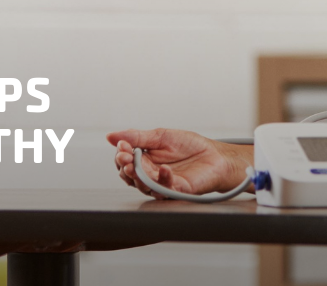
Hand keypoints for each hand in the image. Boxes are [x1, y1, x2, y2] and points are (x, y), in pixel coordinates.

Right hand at [109, 128, 249, 198]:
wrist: (215, 155)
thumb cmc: (190, 146)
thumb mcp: (160, 136)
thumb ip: (137, 137)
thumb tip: (111, 136)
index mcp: (145, 161)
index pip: (125, 161)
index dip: (121, 156)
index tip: (122, 147)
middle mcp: (150, 175)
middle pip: (130, 176)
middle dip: (125, 167)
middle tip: (126, 158)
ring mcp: (163, 184)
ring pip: (144, 186)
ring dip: (138, 177)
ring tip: (135, 166)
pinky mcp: (177, 191)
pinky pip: (166, 189)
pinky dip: (163, 179)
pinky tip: (164, 169)